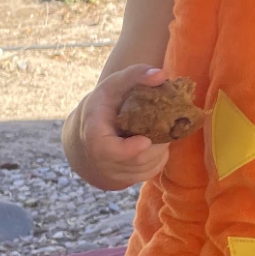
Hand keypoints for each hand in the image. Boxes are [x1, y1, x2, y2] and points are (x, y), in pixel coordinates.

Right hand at [65, 65, 172, 191]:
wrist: (87, 134)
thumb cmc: (104, 105)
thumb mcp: (114, 86)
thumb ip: (135, 75)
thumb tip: (161, 75)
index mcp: (93, 134)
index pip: (107, 150)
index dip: (129, 150)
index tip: (145, 140)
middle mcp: (100, 160)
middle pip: (137, 160)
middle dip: (157, 144)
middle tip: (167, 125)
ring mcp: (112, 173)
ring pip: (147, 168)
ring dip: (160, 151)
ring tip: (160, 132)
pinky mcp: (125, 180)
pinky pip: (150, 173)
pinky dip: (159, 159)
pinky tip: (156, 143)